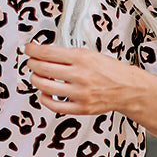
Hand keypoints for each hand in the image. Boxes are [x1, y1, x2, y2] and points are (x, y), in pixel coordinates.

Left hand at [23, 42, 141, 117]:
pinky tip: (44, 92)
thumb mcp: (91, 54)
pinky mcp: (80, 108)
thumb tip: (46, 53)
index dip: (33, 50)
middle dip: (32, 64)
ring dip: (35, 80)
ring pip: (45, 86)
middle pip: (43, 68)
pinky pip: (54, 105)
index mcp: (82, 58)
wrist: (128, 88)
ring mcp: (79, 93)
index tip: (28, 49)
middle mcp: (80, 75)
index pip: (48, 52)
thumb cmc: (111, 71)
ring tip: (36, 76)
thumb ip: (69, 55)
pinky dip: (44, 98)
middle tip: (30, 62)